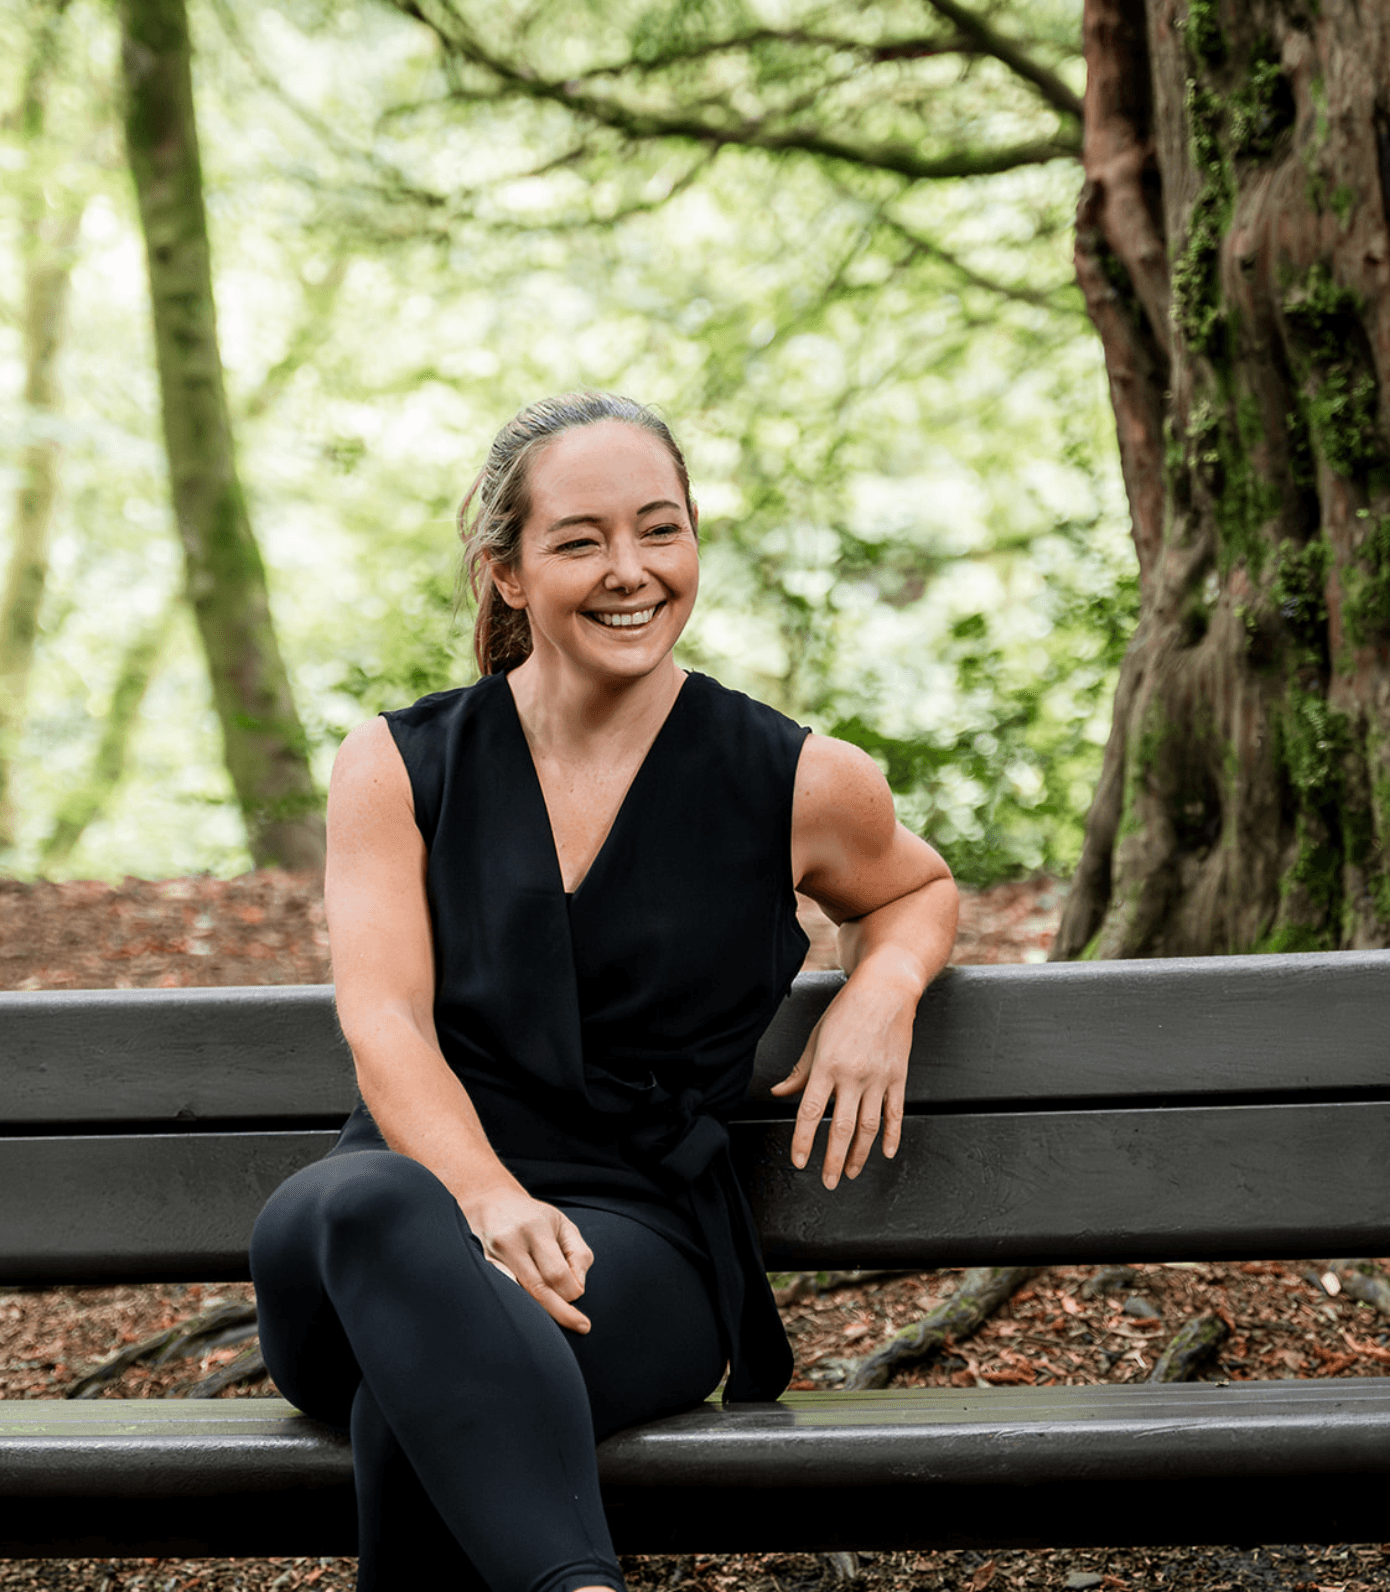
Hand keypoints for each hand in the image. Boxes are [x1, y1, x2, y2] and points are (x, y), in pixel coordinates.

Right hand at [465, 1188, 594, 1331]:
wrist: (487, 1201)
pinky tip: (524, 1318)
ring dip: (535, 1313)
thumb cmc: (532, 1217)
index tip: (576, 1295)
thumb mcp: (562, 1225)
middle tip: (583, 1327)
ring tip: (549, 1327)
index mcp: (534, 1229)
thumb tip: (578, 1289)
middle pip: (536, 1291)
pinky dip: (513, 1307)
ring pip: (515, 1297)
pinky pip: (497, 1295)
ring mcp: (486, 1256)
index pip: (557, 1275)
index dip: (572, 1292)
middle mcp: (508, 1242)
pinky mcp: (474, 1268)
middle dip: (561, 1314)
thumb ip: (579, 1254)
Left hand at [768, 972, 913, 1189]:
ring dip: (859, 1156)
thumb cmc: (847, 1010)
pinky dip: (891, 1136)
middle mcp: (853, 1075)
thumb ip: (799, 1071)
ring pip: (869, 1127)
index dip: (804, 1141)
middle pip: (842, 1128)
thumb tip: (779, 1094)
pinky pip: (895, 1113)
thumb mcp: (816, 1037)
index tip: (799, 1162)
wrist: (886, 990)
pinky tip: (884, 1152)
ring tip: (850, 1173)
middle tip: (826, 1181)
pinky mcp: (898, 1077)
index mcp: (827, 1065)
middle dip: (832, 1160)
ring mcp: (878, 1078)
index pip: (811, 1112)